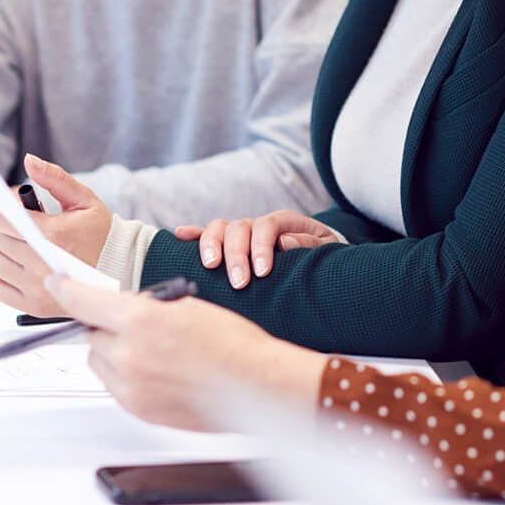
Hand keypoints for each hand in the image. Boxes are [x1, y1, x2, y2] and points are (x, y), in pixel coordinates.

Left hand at [0, 154, 111, 316]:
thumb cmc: (100, 233)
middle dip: (7, 230)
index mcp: (54, 234)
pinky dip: (1, 276)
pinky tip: (20, 268)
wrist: (119, 269)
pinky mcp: (32, 306)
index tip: (15, 213)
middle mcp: (42, 264)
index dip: (3, 212)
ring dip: (3, 252)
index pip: (2, 220)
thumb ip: (55, 178)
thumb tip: (29, 160)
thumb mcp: (83, 199)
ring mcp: (37, 288)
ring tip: (25, 248)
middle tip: (27, 230)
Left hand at [46, 275, 326, 429]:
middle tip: (134, 323)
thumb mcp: (184, 305)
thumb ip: (142, 307)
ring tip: (153, 350)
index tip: (56, 282)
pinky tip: (159, 370)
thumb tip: (117, 310)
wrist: (255, 383)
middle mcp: (128, 355)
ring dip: (114, 352)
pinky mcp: (139, 410)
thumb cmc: (232, 342)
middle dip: (105, 326)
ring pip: (100, 362)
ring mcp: (131, 387)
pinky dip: (127, 375)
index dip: (65, 289)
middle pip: (91, 334)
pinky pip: (115, 386)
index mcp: (140, 319)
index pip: (83, 301)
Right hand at [177, 210, 338, 289]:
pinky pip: (207, 234)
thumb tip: (283, 243)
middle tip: (239, 282)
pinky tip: (180, 236)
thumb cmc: (320, 254)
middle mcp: (257, 224)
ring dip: (212, 246)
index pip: (266, 226)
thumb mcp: (325, 247)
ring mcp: (241, 232)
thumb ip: (308, 244)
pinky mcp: (228, 243)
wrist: (316, 254)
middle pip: (239, 228)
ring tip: (210, 266)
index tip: (262, 272)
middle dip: (236, 255)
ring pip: (220, 228)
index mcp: (283, 221)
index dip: (261, 247)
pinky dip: (193, 235)